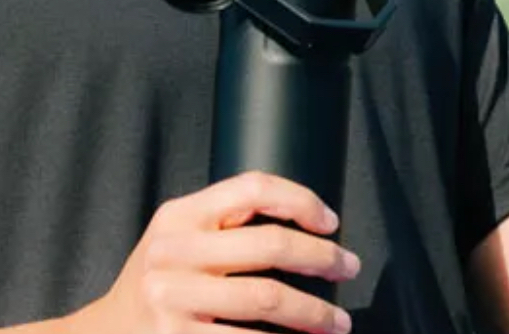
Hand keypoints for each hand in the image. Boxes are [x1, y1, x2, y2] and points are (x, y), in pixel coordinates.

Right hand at [90, 170, 358, 332]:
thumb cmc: (158, 285)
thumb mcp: (176, 239)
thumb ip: (221, 226)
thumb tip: (301, 226)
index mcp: (178, 215)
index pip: (250, 187)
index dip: (299, 200)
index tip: (330, 222)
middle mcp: (173, 253)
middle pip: (268, 246)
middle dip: (321, 258)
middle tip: (349, 268)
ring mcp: (173, 300)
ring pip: (267, 299)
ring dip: (315, 313)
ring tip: (338, 322)